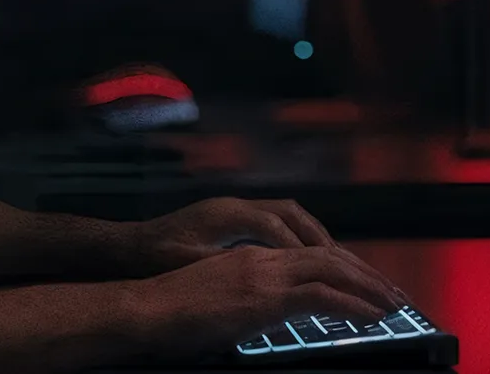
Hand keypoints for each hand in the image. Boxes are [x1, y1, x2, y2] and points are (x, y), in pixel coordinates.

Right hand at [127, 244, 408, 362]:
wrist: (145, 309)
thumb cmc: (169, 312)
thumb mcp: (216, 300)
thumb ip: (245, 303)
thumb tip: (263, 318)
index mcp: (253, 258)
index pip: (310, 255)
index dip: (343, 267)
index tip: (365, 283)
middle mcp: (264, 258)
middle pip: (329, 256)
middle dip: (366, 273)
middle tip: (393, 292)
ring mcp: (265, 275)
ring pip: (333, 270)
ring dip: (368, 286)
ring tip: (393, 303)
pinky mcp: (264, 297)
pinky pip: (322, 296)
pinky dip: (353, 305)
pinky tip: (372, 317)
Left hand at [131, 196, 341, 274]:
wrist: (133, 243)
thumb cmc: (157, 256)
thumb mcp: (189, 266)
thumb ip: (226, 270)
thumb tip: (263, 284)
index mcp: (228, 215)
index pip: (277, 228)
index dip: (305, 250)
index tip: (332, 275)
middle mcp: (239, 205)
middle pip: (295, 216)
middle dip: (327, 244)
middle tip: (356, 270)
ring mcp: (240, 208)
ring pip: (292, 215)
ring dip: (319, 238)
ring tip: (347, 265)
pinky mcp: (238, 217)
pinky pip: (281, 221)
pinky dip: (303, 238)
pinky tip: (316, 258)